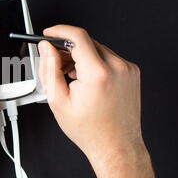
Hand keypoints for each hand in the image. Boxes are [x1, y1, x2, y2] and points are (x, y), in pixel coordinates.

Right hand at [38, 25, 157, 177]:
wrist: (116, 146)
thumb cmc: (90, 130)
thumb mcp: (59, 101)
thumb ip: (49, 69)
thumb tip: (46, 49)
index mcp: (98, 74)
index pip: (78, 36)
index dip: (59, 31)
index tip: (50, 33)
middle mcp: (116, 67)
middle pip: (87, 42)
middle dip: (67, 48)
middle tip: (56, 62)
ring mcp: (127, 69)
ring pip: (97, 49)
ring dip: (81, 57)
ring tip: (71, 77)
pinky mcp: (131, 72)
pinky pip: (109, 58)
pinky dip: (95, 63)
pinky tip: (86, 80)